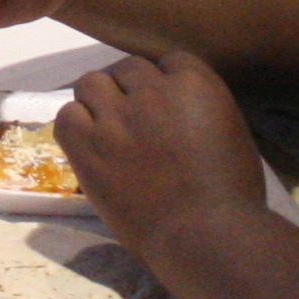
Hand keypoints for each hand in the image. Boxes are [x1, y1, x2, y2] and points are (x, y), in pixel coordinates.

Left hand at [54, 51, 264, 250]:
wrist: (205, 236)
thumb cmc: (231, 195)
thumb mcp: (229, 134)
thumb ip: (200, 110)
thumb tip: (178, 110)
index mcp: (195, 84)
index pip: (168, 61)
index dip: (163, 83)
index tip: (163, 106)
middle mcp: (152, 91)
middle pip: (127, 69)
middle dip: (130, 91)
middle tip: (133, 122)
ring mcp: (116, 116)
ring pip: (91, 83)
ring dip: (98, 101)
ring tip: (106, 129)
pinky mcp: (87, 144)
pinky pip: (67, 115)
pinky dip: (75, 125)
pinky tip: (87, 144)